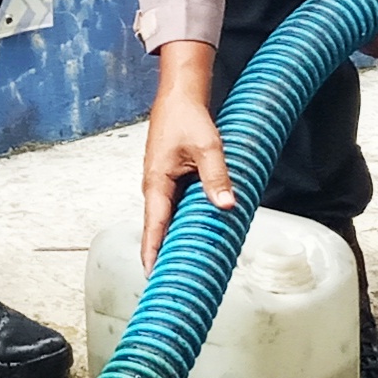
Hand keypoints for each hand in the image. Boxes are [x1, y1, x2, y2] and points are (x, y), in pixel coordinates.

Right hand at [140, 41, 234, 267]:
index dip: (152, 252)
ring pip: (167, 218)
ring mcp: (161, 184)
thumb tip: (226, 205)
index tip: (152, 275)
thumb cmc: (187, 119)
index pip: (153, 226)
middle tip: (170, 280)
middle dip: (162, 253)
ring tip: (182, 263)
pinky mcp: (170, 180)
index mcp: (157, 183)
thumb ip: (217, 177)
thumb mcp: (207, 147)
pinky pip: (174, 207)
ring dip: (172, 239)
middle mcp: (155, 187)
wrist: (179, 97)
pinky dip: (180, 222)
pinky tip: (192, 232)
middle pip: (158, 228)